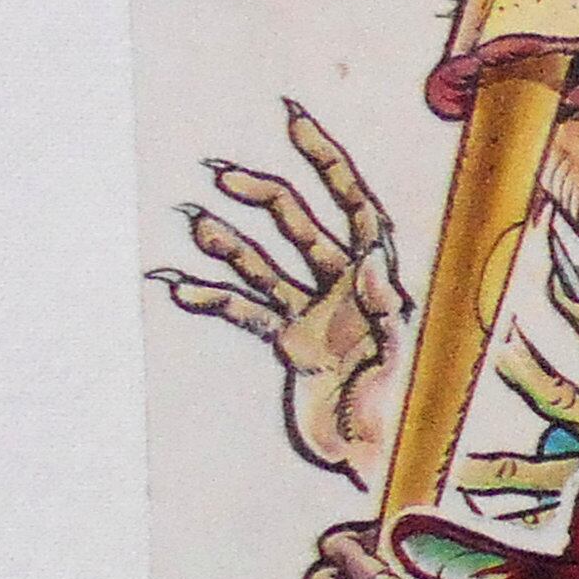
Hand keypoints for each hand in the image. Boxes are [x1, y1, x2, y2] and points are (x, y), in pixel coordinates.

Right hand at [153, 103, 414, 488]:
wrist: (377, 458)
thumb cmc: (401, 410)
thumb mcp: (399, 356)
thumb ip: (384, 307)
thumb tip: (371, 252)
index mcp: (378, 277)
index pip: (354, 204)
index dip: (328, 162)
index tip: (293, 121)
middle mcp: (345, 285)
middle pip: (299, 224)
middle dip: (262, 194)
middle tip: (218, 173)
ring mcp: (314, 311)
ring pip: (263, 262)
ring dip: (228, 242)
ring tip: (192, 221)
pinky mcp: (289, 341)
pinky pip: (244, 310)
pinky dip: (211, 297)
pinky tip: (176, 286)